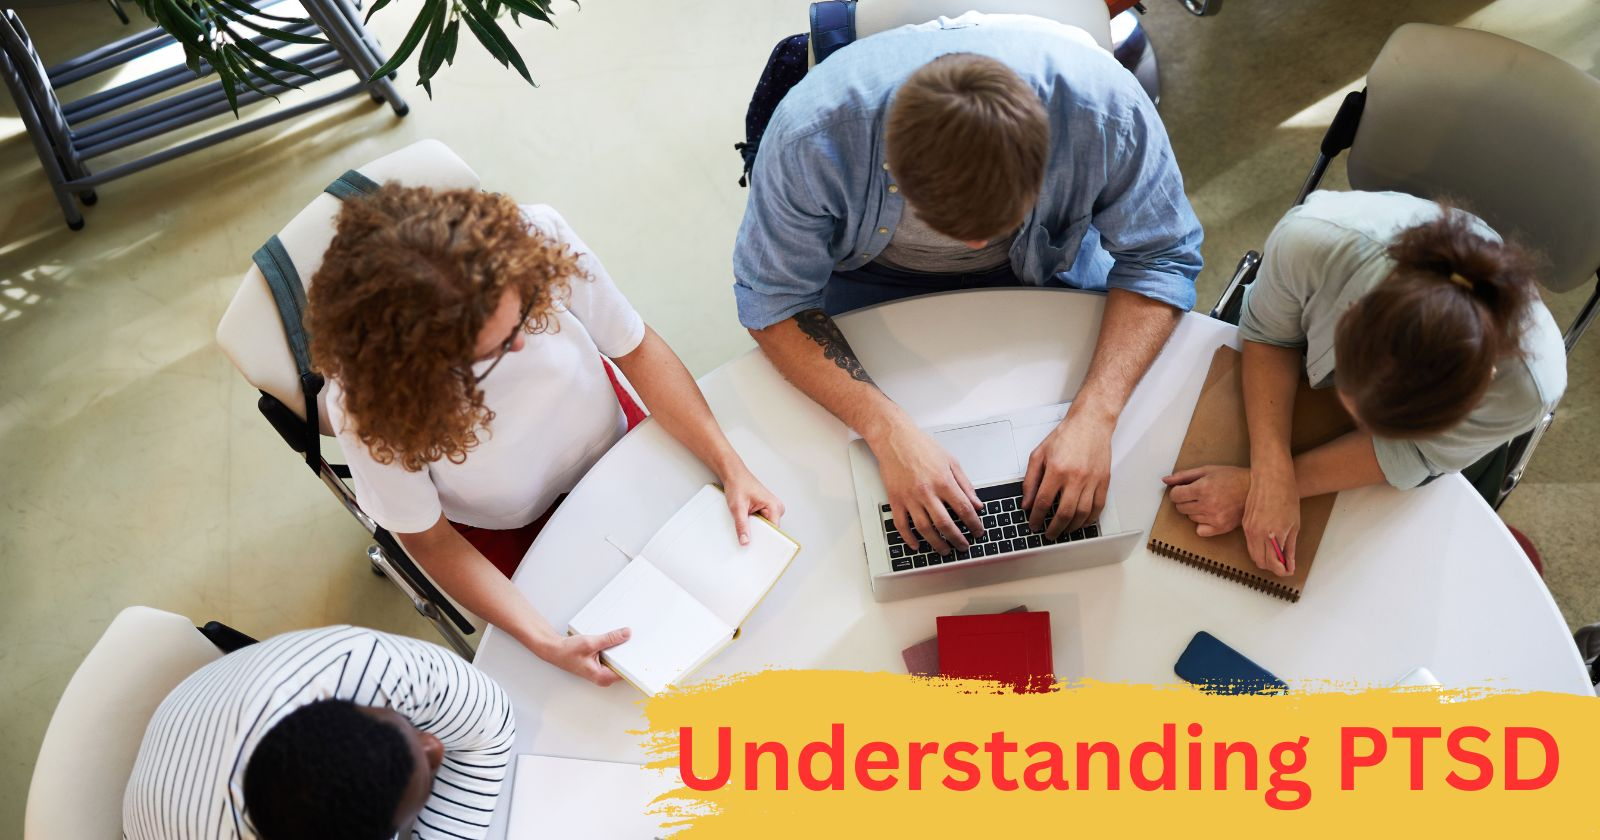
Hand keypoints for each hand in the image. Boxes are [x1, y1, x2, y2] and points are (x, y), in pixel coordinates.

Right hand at [539, 628, 631, 686]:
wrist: (554, 649)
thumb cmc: (567, 652)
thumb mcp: (590, 643)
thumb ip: (609, 639)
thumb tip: (626, 635)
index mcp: (602, 676)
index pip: (626, 672)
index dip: (635, 662)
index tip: (645, 655)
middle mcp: (603, 676)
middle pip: (623, 666)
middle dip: (629, 654)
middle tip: (637, 641)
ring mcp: (602, 671)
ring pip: (618, 661)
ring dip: (621, 650)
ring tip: (626, 638)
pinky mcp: (600, 664)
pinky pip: (612, 657)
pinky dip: (614, 649)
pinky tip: (615, 641)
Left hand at [721, 467, 785, 544]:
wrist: (733, 475)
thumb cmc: (738, 485)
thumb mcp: (737, 508)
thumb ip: (742, 526)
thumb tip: (745, 541)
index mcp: (774, 507)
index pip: (774, 532)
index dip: (765, 541)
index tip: (758, 551)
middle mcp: (776, 508)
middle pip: (770, 531)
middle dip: (758, 536)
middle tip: (746, 538)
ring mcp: (772, 510)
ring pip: (765, 528)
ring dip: (755, 529)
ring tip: (745, 524)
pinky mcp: (766, 510)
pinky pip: (762, 523)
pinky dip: (753, 525)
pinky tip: (746, 522)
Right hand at [872, 421, 983, 554]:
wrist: (894, 438)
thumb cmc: (921, 446)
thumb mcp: (951, 461)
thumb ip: (965, 484)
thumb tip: (976, 504)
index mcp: (943, 481)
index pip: (963, 509)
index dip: (973, 524)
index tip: (978, 532)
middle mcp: (927, 492)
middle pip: (945, 524)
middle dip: (957, 539)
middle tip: (963, 546)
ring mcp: (909, 498)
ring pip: (924, 529)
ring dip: (936, 543)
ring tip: (945, 550)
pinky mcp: (895, 500)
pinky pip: (902, 525)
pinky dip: (909, 538)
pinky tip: (916, 545)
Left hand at [1023, 410, 1113, 538]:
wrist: (1091, 423)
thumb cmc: (1066, 436)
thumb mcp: (1039, 454)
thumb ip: (1030, 480)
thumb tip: (1026, 503)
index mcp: (1056, 470)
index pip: (1043, 502)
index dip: (1036, 517)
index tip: (1033, 524)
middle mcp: (1075, 477)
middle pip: (1064, 513)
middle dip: (1054, 528)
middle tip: (1048, 534)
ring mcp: (1092, 480)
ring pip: (1082, 514)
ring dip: (1071, 527)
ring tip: (1063, 531)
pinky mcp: (1104, 481)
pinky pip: (1098, 507)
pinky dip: (1090, 519)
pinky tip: (1082, 523)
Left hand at [1162, 465, 1248, 537]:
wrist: (1254, 490)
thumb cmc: (1231, 477)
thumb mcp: (1207, 470)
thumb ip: (1184, 476)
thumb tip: (1165, 480)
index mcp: (1203, 488)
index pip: (1175, 496)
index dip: (1178, 491)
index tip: (1185, 489)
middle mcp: (1208, 504)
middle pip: (1181, 507)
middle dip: (1186, 500)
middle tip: (1199, 494)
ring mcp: (1214, 518)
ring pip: (1190, 517)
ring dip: (1195, 510)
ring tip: (1209, 502)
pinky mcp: (1221, 528)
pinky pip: (1200, 530)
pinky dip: (1202, 524)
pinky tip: (1212, 514)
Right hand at [1242, 460, 1299, 576]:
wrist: (1271, 477)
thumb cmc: (1286, 496)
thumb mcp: (1294, 525)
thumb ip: (1290, 547)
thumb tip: (1289, 564)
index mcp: (1272, 535)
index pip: (1273, 563)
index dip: (1282, 570)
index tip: (1288, 570)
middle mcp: (1256, 534)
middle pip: (1260, 562)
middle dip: (1272, 566)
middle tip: (1283, 563)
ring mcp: (1248, 528)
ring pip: (1253, 554)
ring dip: (1264, 557)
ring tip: (1277, 553)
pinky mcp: (1244, 523)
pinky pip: (1249, 543)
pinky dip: (1258, 548)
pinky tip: (1268, 542)